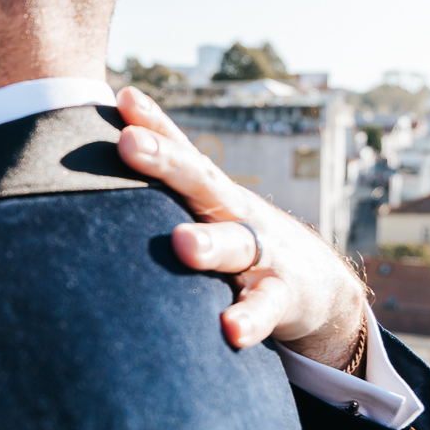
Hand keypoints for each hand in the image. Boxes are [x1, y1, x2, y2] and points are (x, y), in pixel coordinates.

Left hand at [115, 87, 366, 368]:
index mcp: (213, 193)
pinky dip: (249, 318)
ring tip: (182, 243)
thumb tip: (111, 137)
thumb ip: (166, 184)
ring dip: (209, 243)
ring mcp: (263, 253)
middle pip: (202, 182)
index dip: (154, 124)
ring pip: (235, 244)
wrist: (317, 286)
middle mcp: (237, 213)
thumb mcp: (207, 209)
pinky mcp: (281, 298)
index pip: (182, 150)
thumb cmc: (238, 238)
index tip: (123, 99)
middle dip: (165, 161)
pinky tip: (230, 330)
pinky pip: (264, 308)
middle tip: (128, 144)